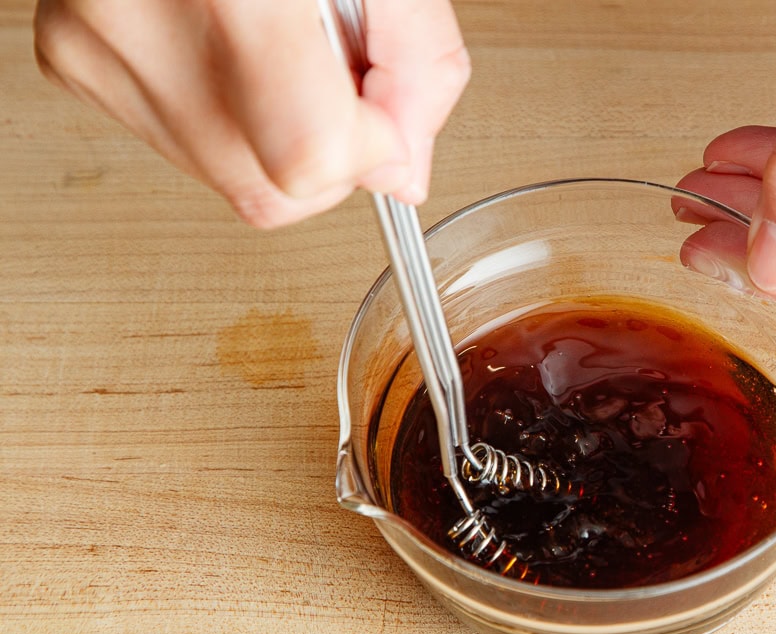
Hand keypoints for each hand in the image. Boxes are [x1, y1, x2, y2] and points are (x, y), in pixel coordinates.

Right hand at [34, 0, 469, 227]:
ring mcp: (95, 41)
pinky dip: (225, 110)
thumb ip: (418, 67)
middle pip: (267, 188)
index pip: (307, 155)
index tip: (384, 117)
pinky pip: (179, 141)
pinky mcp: (72, 56)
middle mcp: (139, 14)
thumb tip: (403, 170)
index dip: (368, 153)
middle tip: (331, 65)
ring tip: (275, 38)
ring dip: (275, 133)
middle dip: (325, 152)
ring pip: (225, 176)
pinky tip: (227, 41)